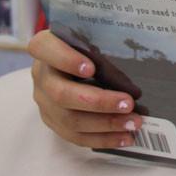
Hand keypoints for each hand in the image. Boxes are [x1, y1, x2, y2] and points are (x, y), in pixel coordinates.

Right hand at [28, 30, 141, 148]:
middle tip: (129, 103)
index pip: (46, 49)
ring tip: (133, 123)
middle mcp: (41, 76)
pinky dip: (103, 138)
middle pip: (62, 94)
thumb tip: (134, 64)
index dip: (66, 59)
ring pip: (70, 119)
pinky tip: (126, 137)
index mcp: (45, 47)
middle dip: (99, 102)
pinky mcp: (54, 121)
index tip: (91, 68)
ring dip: (105, 124)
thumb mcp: (91, 37)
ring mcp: (45, 102)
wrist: (71, 61)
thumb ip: (101, 45)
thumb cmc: (87, 44)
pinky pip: (76, 136)